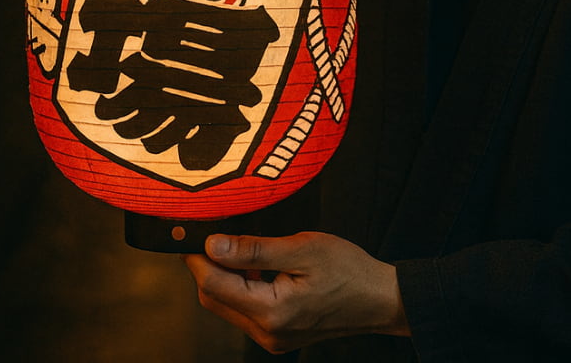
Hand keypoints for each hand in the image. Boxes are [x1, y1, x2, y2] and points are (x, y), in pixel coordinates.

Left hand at [182, 232, 409, 353]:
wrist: (379, 298)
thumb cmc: (348, 269)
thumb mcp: (302, 248)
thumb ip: (254, 249)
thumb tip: (213, 245)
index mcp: (272, 313)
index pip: (215, 286)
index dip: (198, 258)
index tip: (190, 233)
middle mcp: (266, 333)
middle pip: (215, 299)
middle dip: (207, 267)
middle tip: (211, 234)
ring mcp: (272, 338)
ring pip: (227, 306)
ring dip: (224, 277)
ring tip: (237, 246)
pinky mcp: (277, 335)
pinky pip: (245, 311)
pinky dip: (240, 287)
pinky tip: (255, 266)